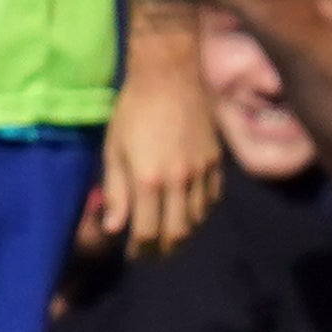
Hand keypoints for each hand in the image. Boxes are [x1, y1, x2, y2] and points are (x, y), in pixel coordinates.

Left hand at [87, 31, 226, 257]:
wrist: (170, 76)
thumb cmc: (133, 110)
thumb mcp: (114, 149)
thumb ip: (116, 191)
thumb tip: (114, 228)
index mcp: (149, 180)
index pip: (148, 232)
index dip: (141, 250)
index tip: (133, 253)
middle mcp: (180, 182)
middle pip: (178, 233)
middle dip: (164, 250)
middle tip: (153, 254)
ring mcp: (202, 173)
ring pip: (197, 219)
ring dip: (183, 234)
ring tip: (169, 237)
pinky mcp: (217, 162)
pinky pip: (212, 199)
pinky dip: (200, 212)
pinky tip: (188, 212)